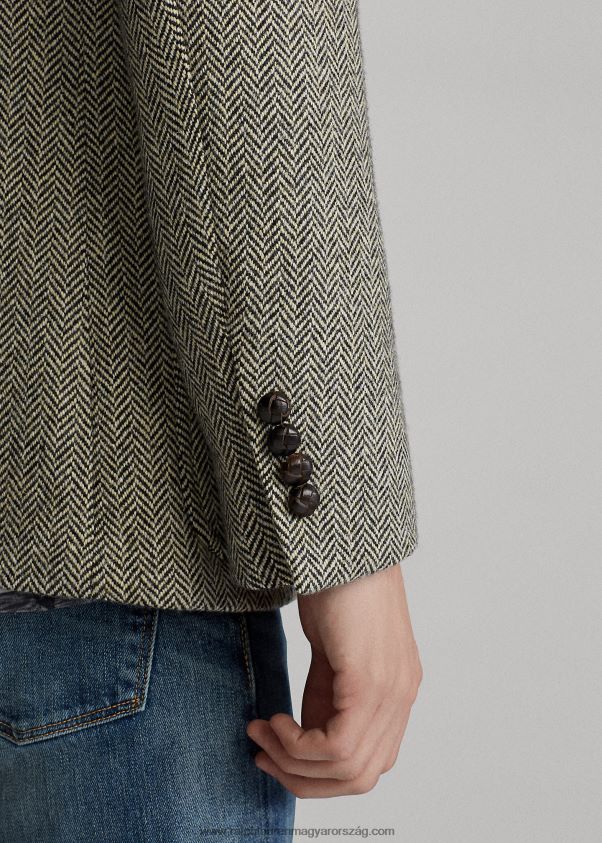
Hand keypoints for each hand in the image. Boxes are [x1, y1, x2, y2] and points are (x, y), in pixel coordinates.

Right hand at [246, 564, 421, 797]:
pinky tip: (274, 719)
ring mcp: (391, 689)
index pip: (367, 764)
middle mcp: (402, 695)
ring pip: (349, 769)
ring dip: (293, 763)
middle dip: (302, 778)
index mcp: (396, 690)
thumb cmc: (334, 584)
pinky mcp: (370, 678)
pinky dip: (297, 745)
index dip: (319, 775)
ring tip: (262, 732)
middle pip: (360, 777)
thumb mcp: (330, 653)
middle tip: (262, 752)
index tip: (275, 755)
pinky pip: (338, 746)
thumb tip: (305, 736)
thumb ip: (327, 695)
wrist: (340, 537)